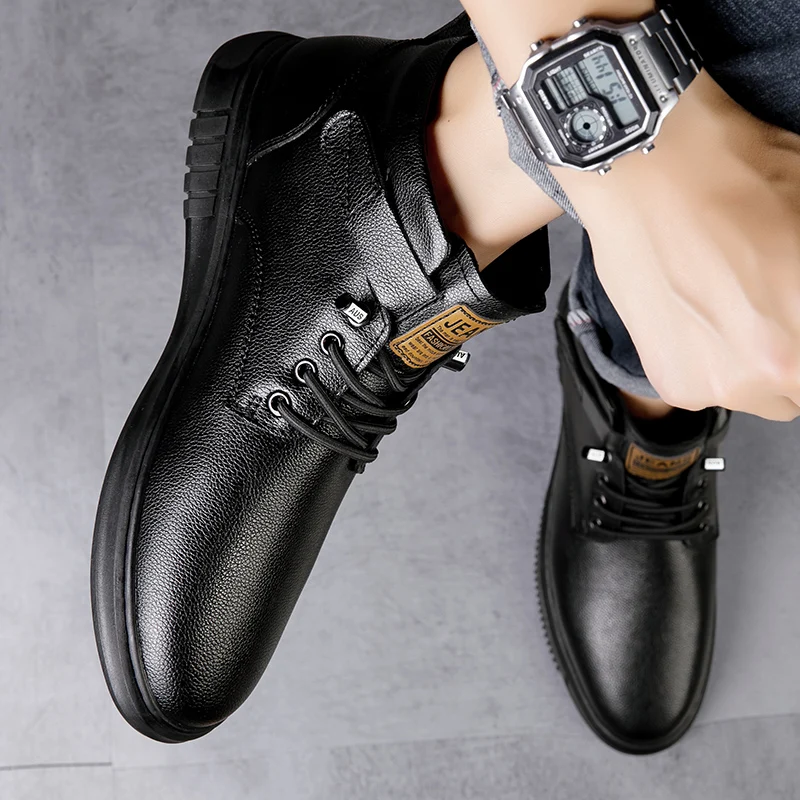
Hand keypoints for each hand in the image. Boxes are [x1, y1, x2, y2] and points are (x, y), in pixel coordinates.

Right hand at [558, 71, 799, 420]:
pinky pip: (706, 385)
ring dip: (751, 364)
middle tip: (773, 309)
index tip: (794, 311)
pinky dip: (707, 360)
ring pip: (753, 393)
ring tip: (729, 308)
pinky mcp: (671, 380)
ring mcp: (709, 384)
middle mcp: (762, 376)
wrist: (645, 170)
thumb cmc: (739, 177)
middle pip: (796, 391)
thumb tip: (798, 295)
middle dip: (793, 358)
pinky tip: (695, 312)